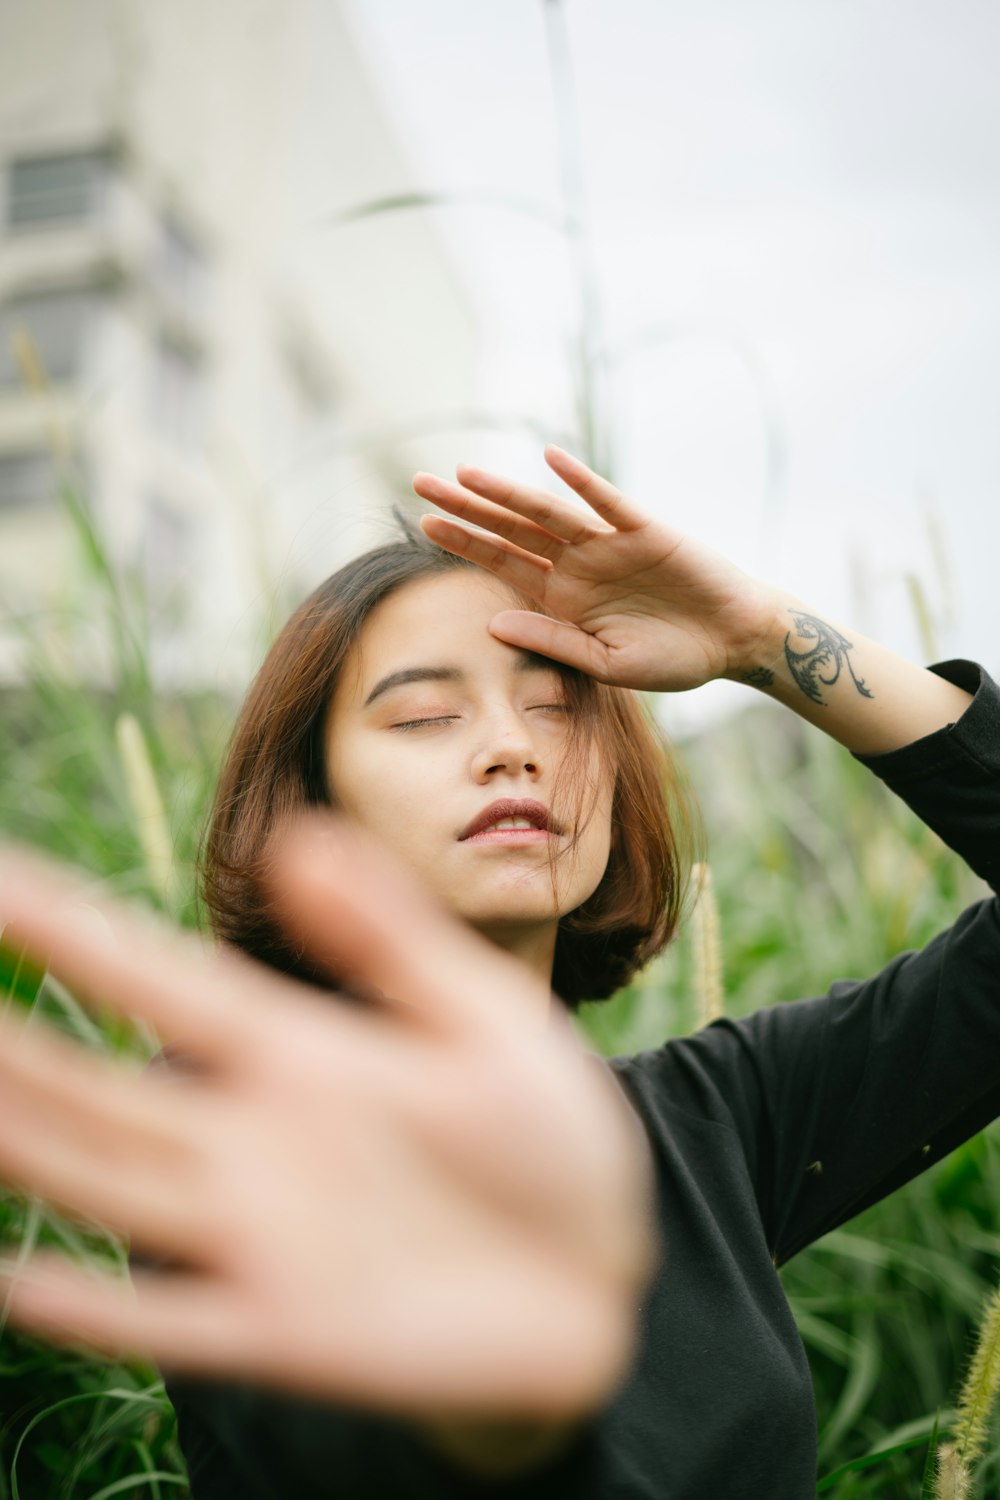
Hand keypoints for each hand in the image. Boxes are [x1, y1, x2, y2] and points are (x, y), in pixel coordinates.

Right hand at [0, 819, 655, 1423]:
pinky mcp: (291, 1330)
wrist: (604, 1276)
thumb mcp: (484, 1017)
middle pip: (99, 1088)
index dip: (68, 930)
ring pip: (111, 1185)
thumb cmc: (544, 1133)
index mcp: (301, 1051)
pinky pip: (177, 1324)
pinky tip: (17, 1285)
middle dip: (11, 1045)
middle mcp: (256, 1139)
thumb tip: (296, 835)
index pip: (158, 980)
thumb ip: (391, 937)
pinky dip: (100, 1311)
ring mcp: (264, 1236)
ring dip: (25, 1148)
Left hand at [413, 446, 780, 692]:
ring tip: (464, 473)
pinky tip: (551, 459)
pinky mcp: (645, 531)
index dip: (464, 543)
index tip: (424, 525)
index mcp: (563, 597)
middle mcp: (577, 564)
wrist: (734, 642)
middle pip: (511, 529)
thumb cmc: (674, 658)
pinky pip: (608, 502)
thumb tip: (492, 624)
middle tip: (419, 483)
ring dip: (506, 493)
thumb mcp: (606, 663)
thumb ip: (552, 641)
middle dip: (466, 507)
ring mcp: (608, 544)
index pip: (502, 563)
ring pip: (547, 512)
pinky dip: (581, 481)